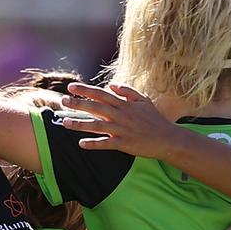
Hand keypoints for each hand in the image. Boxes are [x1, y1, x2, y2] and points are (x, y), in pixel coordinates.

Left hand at [60, 82, 189, 159]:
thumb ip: (127, 91)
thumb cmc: (155, 119)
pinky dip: (93, 144)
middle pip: (96, 108)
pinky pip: (106, 144)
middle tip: (63, 101)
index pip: (101, 94)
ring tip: (65, 123)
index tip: (71, 87)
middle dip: (78, 104)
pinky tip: (81, 143)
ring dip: (80, 124)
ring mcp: (122, 130)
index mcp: (125, 104)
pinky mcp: (124, 144)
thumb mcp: (144, 100)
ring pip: (97, 126)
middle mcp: (121, 115)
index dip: (85, 90)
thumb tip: (111, 85)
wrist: (168, 139)